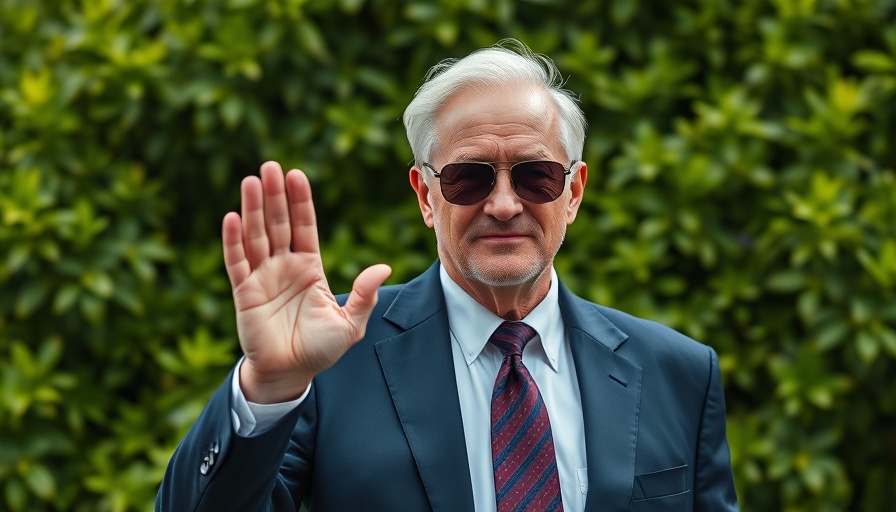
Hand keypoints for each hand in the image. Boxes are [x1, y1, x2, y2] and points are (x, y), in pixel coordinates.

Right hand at [222, 161, 391, 402]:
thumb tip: (383, 267)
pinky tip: (233, 217)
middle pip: (278, 224)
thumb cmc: (320, 349)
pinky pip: (237, 262)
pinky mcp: (245, 293)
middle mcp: (284, 266)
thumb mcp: (350, 324)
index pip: (303, 227)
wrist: (291, 374)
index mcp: (309, 268)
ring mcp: (262, 277)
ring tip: (251, 181)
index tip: (297, 175)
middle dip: (275, 195)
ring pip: (256, 236)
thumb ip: (364, 296)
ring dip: (253, 208)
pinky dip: (233, 241)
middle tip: (270, 166)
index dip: (300, 202)